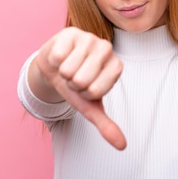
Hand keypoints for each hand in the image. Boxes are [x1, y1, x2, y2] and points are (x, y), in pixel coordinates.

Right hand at [34, 27, 125, 149]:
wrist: (55, 67)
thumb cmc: (76, 85)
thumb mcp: (89, 106)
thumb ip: (106, 125)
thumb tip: (122, 146)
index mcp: (117, 67)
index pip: (95, 91)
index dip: (84, 93)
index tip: (86, 87)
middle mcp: (107, 48)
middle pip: (82, 80)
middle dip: (73, 83)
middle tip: (74, 76)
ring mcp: (90, 37)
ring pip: (69, 69)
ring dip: (63, 72)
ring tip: (68, 67)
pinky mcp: (70, 32)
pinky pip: (59, 56)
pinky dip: (55, 60)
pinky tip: (60, 56)